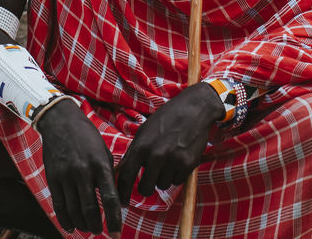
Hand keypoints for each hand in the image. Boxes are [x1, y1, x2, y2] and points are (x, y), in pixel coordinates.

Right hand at [36, 100, 123, 236]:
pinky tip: (71, 227)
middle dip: (96, 225)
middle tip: (100, 232)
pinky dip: (65, 219)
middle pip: (90, 209)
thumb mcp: (104, 152)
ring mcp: (66, 175)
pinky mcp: (53, 177)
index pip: (109, 199)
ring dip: (82, 224)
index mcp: (100, 165)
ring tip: (88, 228)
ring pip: (74, 210)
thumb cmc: (87, 137)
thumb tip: (117, 201)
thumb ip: (109, 175)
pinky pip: (58, 205)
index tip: (116, 234)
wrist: (60, 121)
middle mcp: (83, 171)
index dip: (114, 219)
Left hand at [115, 82, 222, 202]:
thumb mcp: (144, 132)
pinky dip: (176, 175)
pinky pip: (177, 181)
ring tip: (167, 161)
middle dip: (146, 187)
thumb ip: (133, 152)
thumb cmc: (166, 119)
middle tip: (149, 181)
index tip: (123, 203)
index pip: (126, 177)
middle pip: (145, 188)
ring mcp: (172, 161)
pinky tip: (178, 159)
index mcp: (141, 146)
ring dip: (163, 178)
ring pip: (162, 185)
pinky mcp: (188, 164)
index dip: (123, 193)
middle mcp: (155, 155)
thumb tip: (118, 172)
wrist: (193, 109)